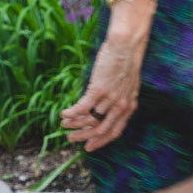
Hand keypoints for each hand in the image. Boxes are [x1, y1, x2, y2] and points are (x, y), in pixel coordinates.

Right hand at [61, 23, 145, 150]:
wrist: (126, 46)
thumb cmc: (126, 61)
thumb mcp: (129, 85)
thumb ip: (122, 98)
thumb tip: (111, 107)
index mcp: (129, 106)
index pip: (115, 132)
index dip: (101, 141)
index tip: (89, 146)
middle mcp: (121, 106)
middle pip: (101, 130)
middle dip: (84, 136)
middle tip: (71, 139)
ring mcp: (110, 98)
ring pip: (90, 120)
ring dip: (75, 124)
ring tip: (64, 124)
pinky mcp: (99, 89)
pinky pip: (82, 108)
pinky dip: (71, 113)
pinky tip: (63, 114)